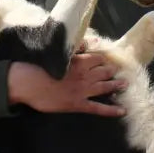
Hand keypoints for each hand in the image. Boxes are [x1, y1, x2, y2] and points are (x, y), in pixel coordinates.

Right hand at [7, 51, 126, 116]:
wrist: (28, 83)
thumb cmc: (39, 66)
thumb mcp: (57, 53)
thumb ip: (74, 48)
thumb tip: (88, 42)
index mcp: (80, 61)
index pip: (98, 58)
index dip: (104, 59)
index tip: (108, 59)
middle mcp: (85, 76)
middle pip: (104, 71)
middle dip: (112, 71)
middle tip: (118, 71)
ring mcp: (82, 91)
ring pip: (104, 87)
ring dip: (116, 85)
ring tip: (125, 85)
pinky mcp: (78, 104)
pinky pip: (98, 108)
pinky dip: (111, 110)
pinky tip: (122, 111)